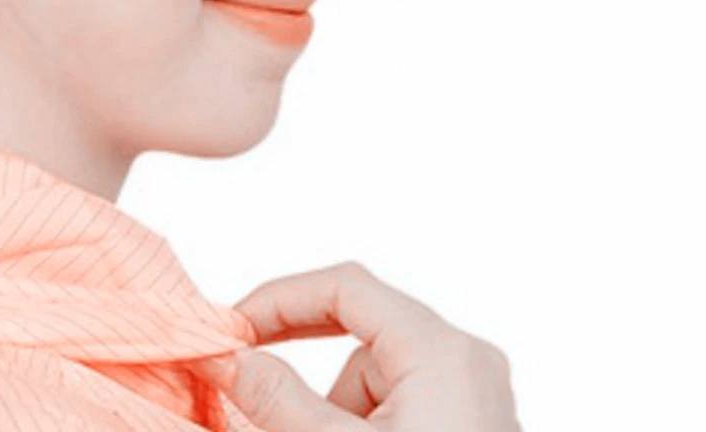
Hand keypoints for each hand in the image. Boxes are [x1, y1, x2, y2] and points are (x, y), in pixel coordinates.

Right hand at [192, 261, 521, 430]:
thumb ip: (281, 402)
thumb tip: (232, 360)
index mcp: (441, 352)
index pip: (346, 288)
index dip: (281, 299)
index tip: (233, 331)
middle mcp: (465, 360)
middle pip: (361, 329)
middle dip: (302, 353)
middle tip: (247, 367)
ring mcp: (473, 395)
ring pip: (378, 373)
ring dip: (336, 407)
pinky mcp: (469, 425)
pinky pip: (400, 402)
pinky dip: (363, 423)